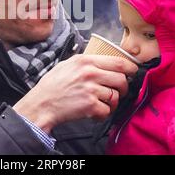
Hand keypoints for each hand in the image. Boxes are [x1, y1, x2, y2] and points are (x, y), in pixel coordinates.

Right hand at [13, 54, 137, 133]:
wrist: (42, 104)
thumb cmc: (52, 85)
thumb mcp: (68, 64)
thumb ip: (86, 61)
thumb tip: (105, 62)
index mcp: (85, 60)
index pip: (118, 61)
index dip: (130, 68)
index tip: (132, 72)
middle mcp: (90, 73)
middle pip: (121, 79)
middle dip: (123, 88)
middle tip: (118, 91)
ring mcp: (91, 90)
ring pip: (116, 96)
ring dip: (112, 102)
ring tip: (102, 102)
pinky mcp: (90, 106)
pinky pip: (108, 110)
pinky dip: (103, 114)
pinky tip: (94, 111)